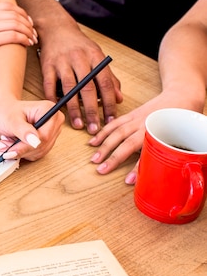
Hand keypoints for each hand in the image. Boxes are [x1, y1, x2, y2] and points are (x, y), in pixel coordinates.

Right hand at [0, 0, 37, 73]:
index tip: (27, 22)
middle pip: (15, 14)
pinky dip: (23, 38)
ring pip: (16, 24)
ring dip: (28, 32)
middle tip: (34, 31)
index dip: (21, 13)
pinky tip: (27, 43)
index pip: (8, 6)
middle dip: (28, 22)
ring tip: (33, 39)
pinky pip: (12, 36)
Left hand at [0, 98, 63, 160]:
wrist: (3, 112)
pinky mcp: (47, 141)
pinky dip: (24, 153)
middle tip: (6, 146)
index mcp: (48, 110)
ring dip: (22, 151)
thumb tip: (35, 141)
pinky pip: (37, 154)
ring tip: (8, 143)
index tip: (12, 150)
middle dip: (23, 149)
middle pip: (43, 145)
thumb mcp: (12, 120)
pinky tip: (14, 145)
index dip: (28, 146)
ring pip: (40, 151)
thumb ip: (23, 130)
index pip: (45, 136)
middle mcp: (54, 121)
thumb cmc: (7, 111)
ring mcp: (52, 132)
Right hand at [37, 22, 122, 133]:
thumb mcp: (97, 58)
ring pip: (70, 90)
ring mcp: (62, 62)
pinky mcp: (47, 66)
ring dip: (74, 110)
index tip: (110, 120)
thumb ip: (109, 78)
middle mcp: (80, 59)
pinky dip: (53, 100)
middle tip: (95, 128)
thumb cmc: (79, 46)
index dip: (109, 103)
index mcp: (95, 57)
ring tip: (78, 125)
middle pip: (88, 89)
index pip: (105, 83)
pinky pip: (49, 87)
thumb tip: (118, 99)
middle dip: (91, 111)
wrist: (57, 29)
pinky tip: (57, 112)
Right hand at [88, 92, 203, 183]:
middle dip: (111, 156)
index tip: (128, 180)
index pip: (145, 154)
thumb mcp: (177, 137)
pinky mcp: (132, 114)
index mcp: (157, 133)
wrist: (180, 95)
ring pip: (117, 132)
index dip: (136, 168)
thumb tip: (155, 171)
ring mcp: (136, 119)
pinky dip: (104, 131)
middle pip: (125, 142)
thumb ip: (163, 154)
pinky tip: (95, 139)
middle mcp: (145, 125)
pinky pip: (115, 123)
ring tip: (94, 156)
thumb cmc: (180, 118)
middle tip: (99, 168)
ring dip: (104, 144)